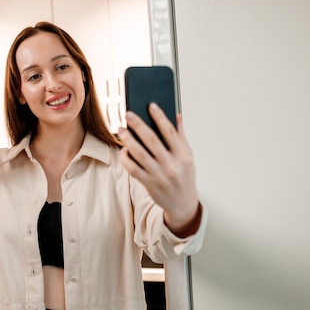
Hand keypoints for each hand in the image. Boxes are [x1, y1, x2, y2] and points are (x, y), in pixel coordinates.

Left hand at [118, 103, 199, 236]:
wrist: (183, 203)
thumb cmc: (184, 176)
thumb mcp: (188, 157)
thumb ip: (181, 136)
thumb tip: (176, 115)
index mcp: (183, 155)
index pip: (170, 132)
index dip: (160, 117)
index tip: (151, 105)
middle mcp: (171, 165)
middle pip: (152, 140)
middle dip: (138, 125)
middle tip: (128, 114)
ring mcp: (159, 175)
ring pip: (139, 154)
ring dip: (128, 140)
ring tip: (121, 130)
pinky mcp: (149, 184)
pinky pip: (133, 168)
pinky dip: (126, 158)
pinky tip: (123, 150)